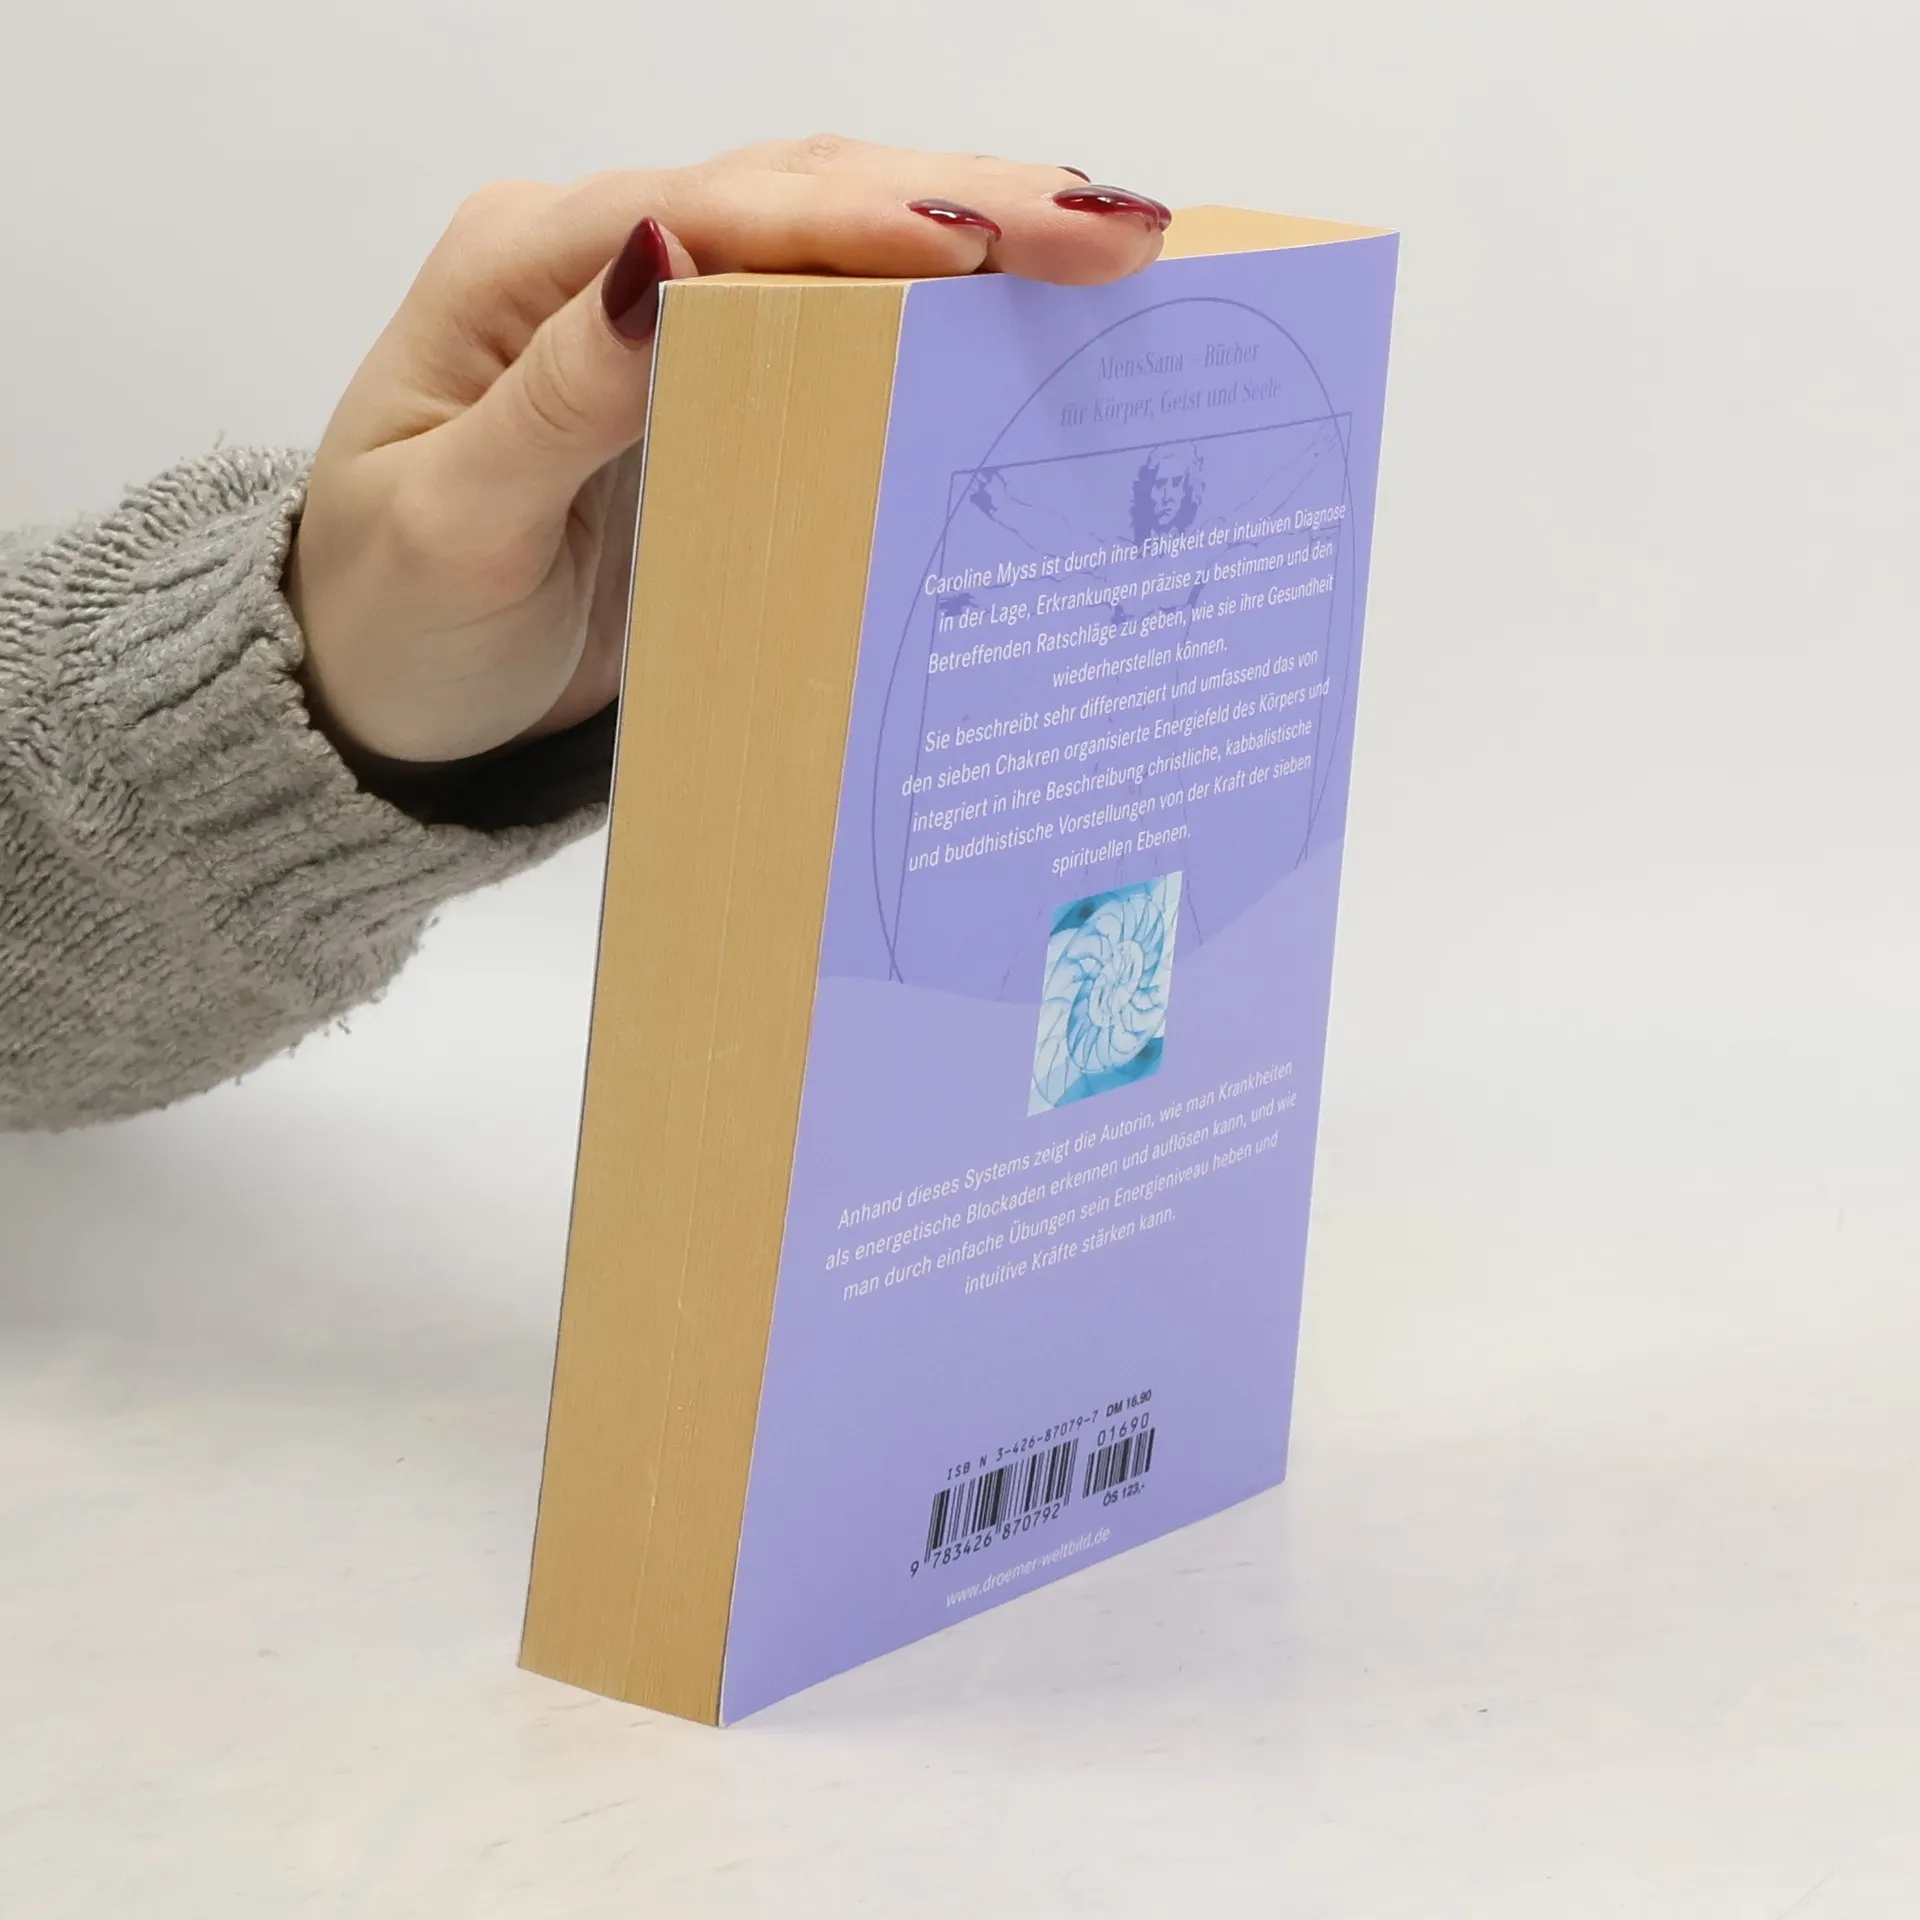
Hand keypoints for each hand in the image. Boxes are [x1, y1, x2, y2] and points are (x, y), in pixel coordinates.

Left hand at [286, 138, 1171, 765]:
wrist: (384, 697)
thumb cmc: (393, 619)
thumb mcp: (454, 521)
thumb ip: (558, 400)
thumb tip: (663, 266)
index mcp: (525, 270)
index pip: (712, 213)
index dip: (855, 218)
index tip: (982, 241)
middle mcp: (600, 267)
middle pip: (796, 196)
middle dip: (961, 199)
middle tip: (1109, 225)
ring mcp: (662, 324)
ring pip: (832, 241)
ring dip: (971, 229)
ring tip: (1107, 241)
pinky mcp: (710, 394)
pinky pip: (834, 327)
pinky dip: (935, 310)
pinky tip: (1025, 307)